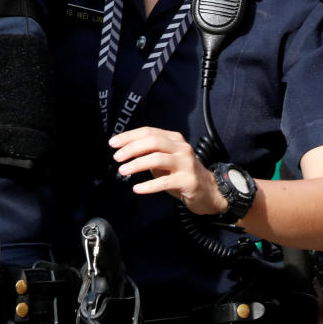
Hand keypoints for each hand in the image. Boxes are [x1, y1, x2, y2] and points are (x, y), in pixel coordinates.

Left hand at [110, 127, 226, 214]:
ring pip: (158, 158)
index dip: (129, 136)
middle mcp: (181, 148)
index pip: (149, 131)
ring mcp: (186, 164)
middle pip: (153, 141)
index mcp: (174, 139)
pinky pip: (165, 182)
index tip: (113, 143)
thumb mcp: (165, 160)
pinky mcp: (188, 181)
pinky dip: (149, 185)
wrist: (208, 192)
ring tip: (123, 171)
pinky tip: (137, 188)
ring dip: (137, 164)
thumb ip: (149, 153)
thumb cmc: (182, 175)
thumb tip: (125, 151)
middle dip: (132, 148)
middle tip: (116, 157)